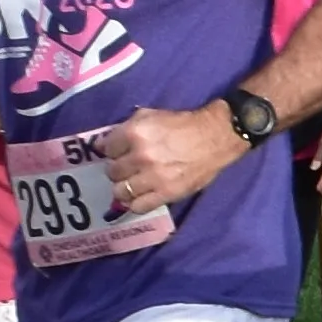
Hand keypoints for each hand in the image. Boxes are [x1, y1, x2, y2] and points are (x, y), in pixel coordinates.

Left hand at [89, 101, 235, 218]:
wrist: (216, 137)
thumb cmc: (183, 124)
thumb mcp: (151, 115)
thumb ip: (127, 127)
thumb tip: (107, 142)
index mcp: (135, 133)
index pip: (105, 148)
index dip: (111, 150)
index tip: (117, 152)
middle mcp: (141, 156)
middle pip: (112, 171)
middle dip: (118, 168)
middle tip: (129, 166)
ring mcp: (153, 177)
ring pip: (120, 191)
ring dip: (124, 187)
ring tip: (134, 183)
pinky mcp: (166, 193)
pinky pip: (138, 206)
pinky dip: (136, 203)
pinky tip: (141, 196)